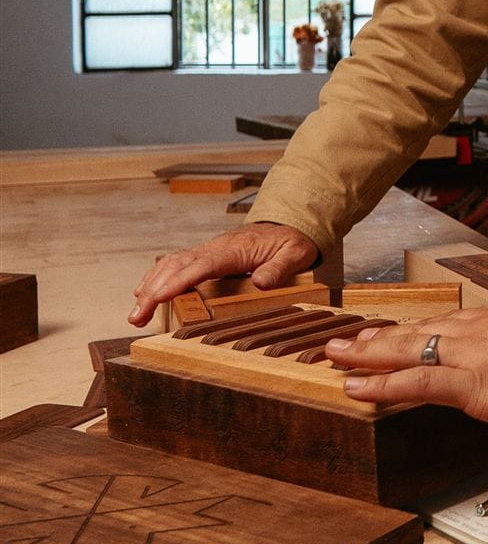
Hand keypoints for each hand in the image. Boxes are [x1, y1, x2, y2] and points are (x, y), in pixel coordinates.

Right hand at [128, 223, 320, 326]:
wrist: (286, 226)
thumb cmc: (289, 242)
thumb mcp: (296, 254)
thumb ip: (280, 268)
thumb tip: (262, 283)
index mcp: (234, 249)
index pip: (201, 266)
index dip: (179, 282)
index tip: (158, 298)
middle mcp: (214, 248)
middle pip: (177, 267)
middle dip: (153, 291)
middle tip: (136, 317)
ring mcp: (207, 252)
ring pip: (171, 265)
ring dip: (149, 287)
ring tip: (135, 314)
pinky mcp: (204, 257)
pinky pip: (176, 265)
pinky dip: (157, 278)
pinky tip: (144, 294)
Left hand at [326, 304, 487, 427]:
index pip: (446, 326)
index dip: (415, 330)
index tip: (393, 331)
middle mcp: (477, 333)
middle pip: (416, 332)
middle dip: (377, 338)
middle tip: (344, 341)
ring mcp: (470, 356)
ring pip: (405, 351)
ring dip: (366, 355)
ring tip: (334, 358)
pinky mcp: (470, 384)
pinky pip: (413, 383)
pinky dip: (379, 385)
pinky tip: (354, 388)